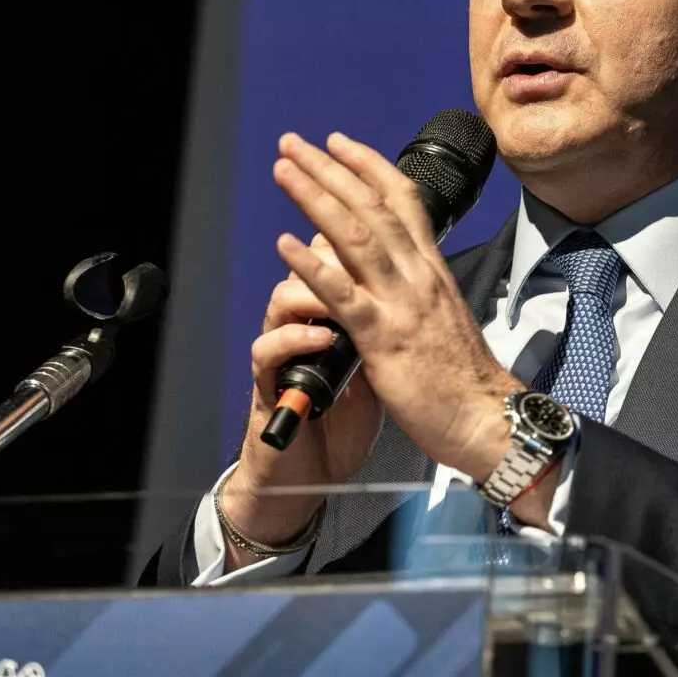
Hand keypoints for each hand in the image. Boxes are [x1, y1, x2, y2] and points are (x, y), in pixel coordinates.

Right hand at [224, 234, 382, 568]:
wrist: (312, 475)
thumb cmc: (342, 422)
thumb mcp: (375, 366)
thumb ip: (380, 324)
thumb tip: (407, 292)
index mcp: (334, 318)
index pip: (337, 258)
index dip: (350, 226)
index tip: (374, 202)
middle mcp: (306, 326)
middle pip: (307, 260)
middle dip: (316, 225)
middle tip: (330, 203)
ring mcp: (287, 355)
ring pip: (284, 298)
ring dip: (309, 285)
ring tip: (332, 288)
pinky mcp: (272, 389)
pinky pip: (270, 351)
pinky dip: (296, 339)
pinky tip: (319, 336)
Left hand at [271, 132, 523, 483]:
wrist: (486, 417)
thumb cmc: (462, 377)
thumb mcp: (442, 317)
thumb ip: (415, 288)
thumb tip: (388, 271)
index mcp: (432, 270)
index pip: (402, 200)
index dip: (368, 165)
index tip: (337, 142)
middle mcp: (419, 276)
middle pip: (371, 207)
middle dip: (329, 169)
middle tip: (293, 143)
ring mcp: (402, 304)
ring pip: (355, 237)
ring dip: (315, 198)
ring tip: (284, 171)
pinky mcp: (385, 339)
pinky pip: (343, 295)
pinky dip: (312, 265)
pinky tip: (284, 244)